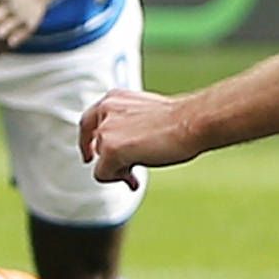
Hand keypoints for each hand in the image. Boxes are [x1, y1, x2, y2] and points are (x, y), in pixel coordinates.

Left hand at [78, 87, 199, 187]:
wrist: (191, 123)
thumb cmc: (179, 120)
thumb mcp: (145, 114)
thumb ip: (127, 126)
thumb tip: (122, 150)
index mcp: (114, 98)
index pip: (89, 121)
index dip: (87, 141)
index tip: (89, 155)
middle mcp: (105, 110)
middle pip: (93, 143)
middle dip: (106, 160)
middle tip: (121, 172)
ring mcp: (106, 130)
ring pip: (100, 162)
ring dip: (119, 170)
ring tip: (138, 172)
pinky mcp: (110, 150)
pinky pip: (103, 175)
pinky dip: (119, 179)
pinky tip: (135, 177)